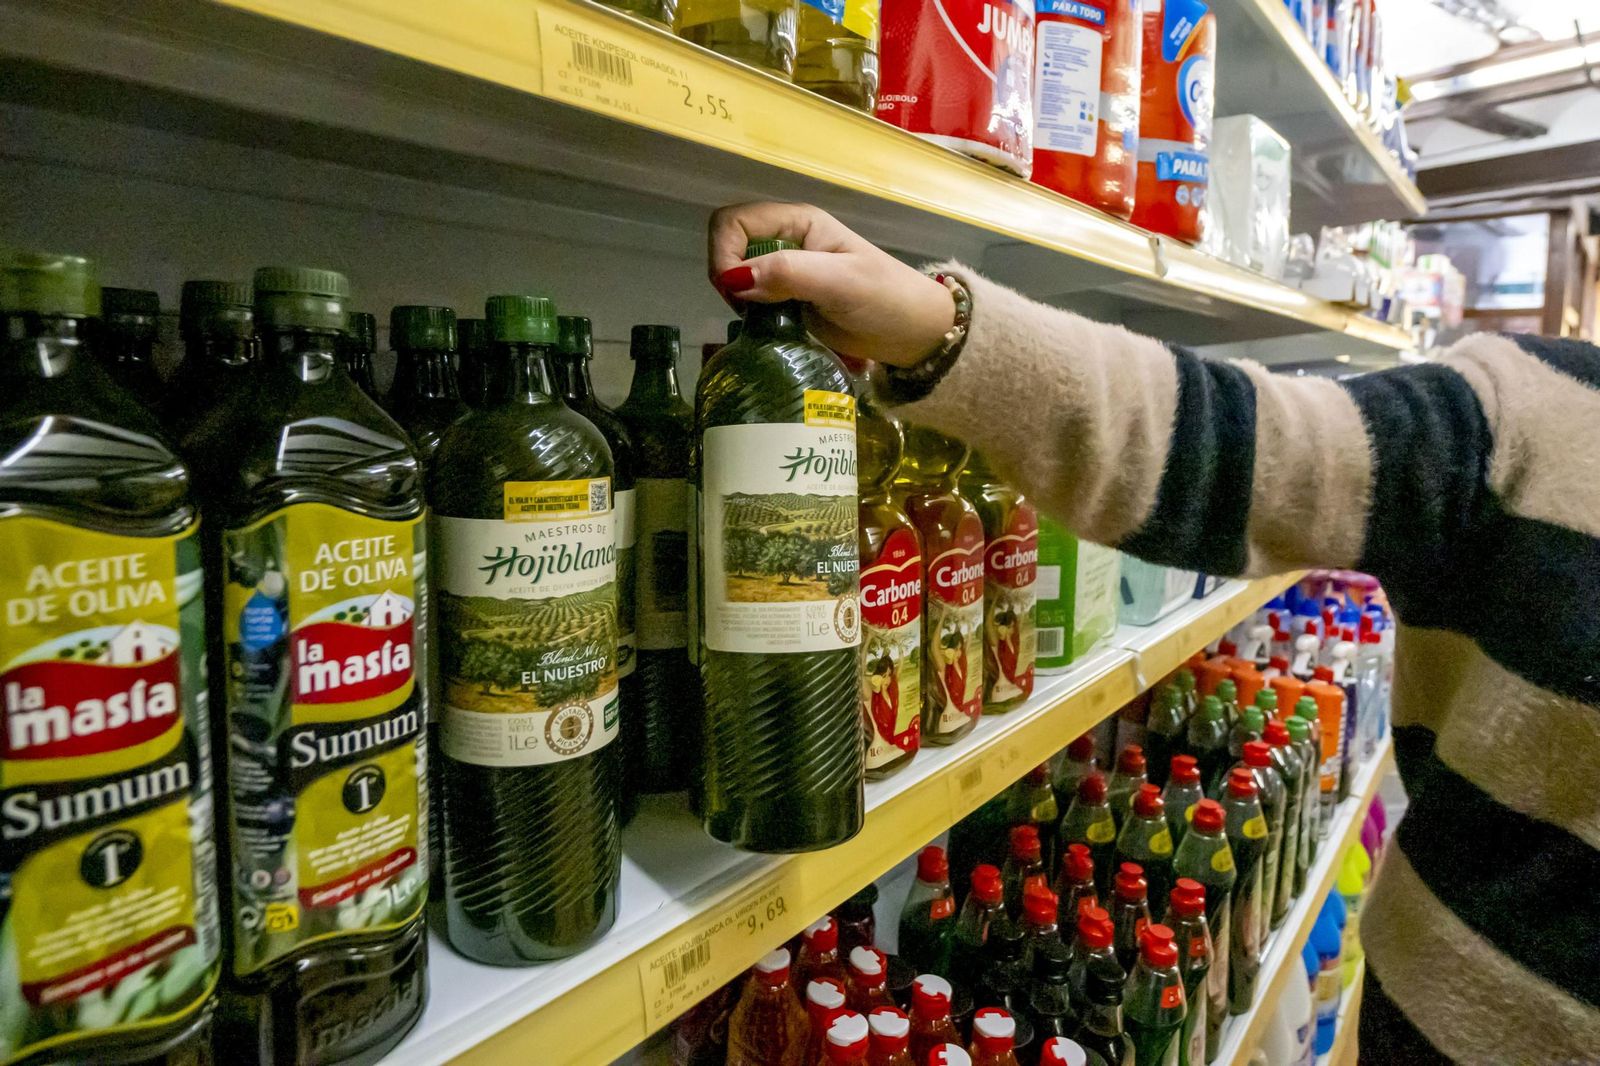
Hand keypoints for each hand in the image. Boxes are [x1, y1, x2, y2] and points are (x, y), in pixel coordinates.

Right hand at [708, 202, 955, 367]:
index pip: (734, 221)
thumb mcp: (841, 283)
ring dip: (736, 295)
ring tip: (759, 320)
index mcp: (798, 222)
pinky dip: (747, 311)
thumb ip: (789, 275)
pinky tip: (764, 327)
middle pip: (728, 243)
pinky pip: (750, 297)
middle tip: (748, 310)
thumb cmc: (887, 300)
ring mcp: (786, 270)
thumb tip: (735, 279)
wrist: (916, 334)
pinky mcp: (787, 298)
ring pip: (735, 272)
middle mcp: (787, 240)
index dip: (724, 253)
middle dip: (726, 275)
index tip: (737, 293)